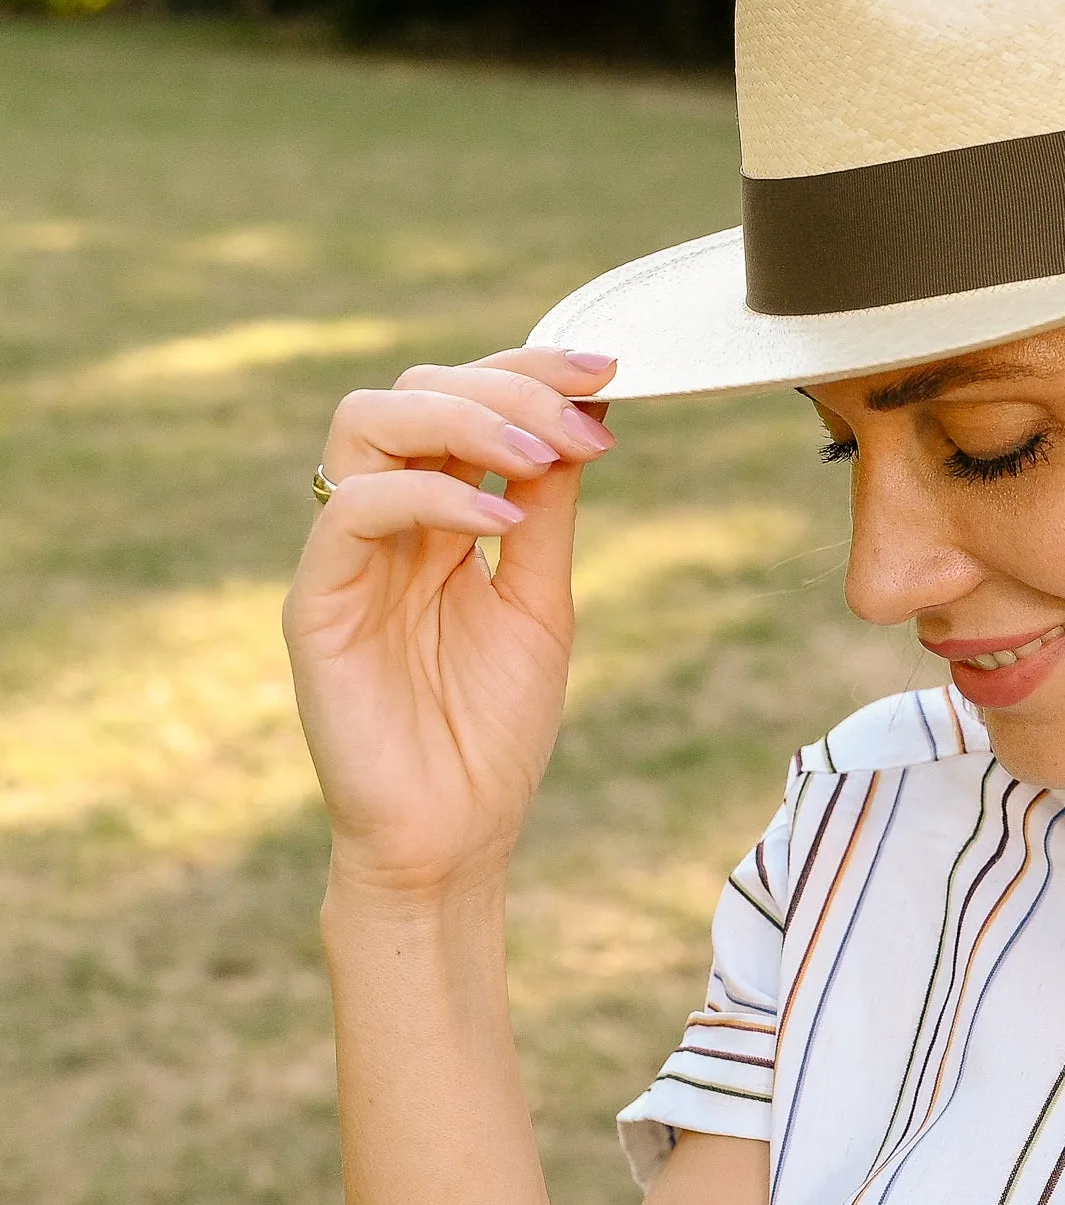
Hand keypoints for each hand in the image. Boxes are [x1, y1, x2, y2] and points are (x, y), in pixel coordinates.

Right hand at [283, 347, 618, 899]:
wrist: (455, 836)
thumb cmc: (494, 727)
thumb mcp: (540, 597)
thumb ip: (548, 508)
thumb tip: (586, 412)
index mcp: (438, 513)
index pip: (465, 399)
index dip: (529, 369)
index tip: (608, 369)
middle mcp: (386, 519)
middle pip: (415, 389)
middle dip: (508, 385)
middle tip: (584, 420)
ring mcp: (345, 555)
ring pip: (367, 422)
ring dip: (466, 418)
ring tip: (542, 455)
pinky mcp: (317, 602)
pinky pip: (354, 509)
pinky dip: (434, 495)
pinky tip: (503, 522)